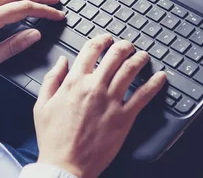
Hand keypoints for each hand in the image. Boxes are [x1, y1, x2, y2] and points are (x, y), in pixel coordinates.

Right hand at [33, 34, 166, 177]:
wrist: (65, 164)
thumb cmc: (53, 138)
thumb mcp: (42, 105)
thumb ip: (52, 79)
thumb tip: (62, 61)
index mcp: (74, 82)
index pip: (91, 50)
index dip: (101, 40)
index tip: (106, 38)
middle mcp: (94, 87)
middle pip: (114, 56)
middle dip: (124, 46)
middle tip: (128, 45)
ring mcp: (111, 101)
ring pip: (130, 70)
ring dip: (139, 59)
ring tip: (143, 56)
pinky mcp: (124, 118)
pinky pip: (143, 95)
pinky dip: (154, 84)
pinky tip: (160, 77)